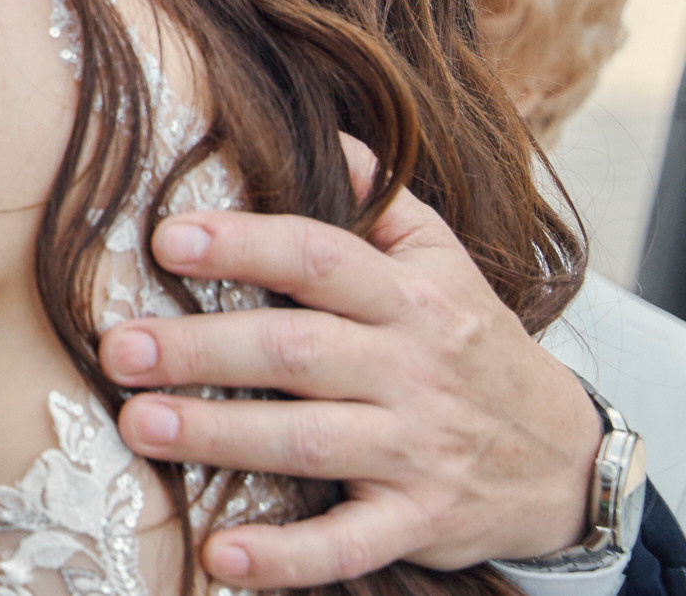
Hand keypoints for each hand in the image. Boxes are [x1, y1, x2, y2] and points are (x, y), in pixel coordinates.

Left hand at [97, 140, 598, 587]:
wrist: (567, 459)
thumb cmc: (475, 346)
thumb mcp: (447, 263)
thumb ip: (385, 201)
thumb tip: (326, 133)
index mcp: (411, 298)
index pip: (321, 257)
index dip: (244, 243)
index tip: (166, 240)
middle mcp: (412, 369)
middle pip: (296, 351)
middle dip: (202, 348)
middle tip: (118, 347)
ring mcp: (417, 450)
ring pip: (310, 441)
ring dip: (220, 437)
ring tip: (139, 425)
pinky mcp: (419, 523)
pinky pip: (348, 544)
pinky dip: (286, 557)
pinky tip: (221, 556)